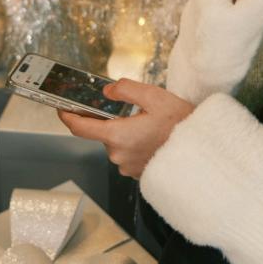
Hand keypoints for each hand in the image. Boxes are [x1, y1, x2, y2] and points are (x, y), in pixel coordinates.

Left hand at [57, 79, 193, 178]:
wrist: (200, 152)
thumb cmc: (181, 126)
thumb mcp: (155, 97)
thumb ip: (126, 90)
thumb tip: (108, 91)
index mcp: (117, 135)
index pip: (81, 128)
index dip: (68, 116)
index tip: (61, 109)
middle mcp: (117, 154)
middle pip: (104, 133)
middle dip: (115, 121)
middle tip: (137, 112)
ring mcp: (127, 166)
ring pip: (117, 144)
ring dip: (127, 133)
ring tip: (152, 126)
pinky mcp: (137, 173)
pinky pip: (128, 154)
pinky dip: (136, 145)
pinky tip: (153, 139)